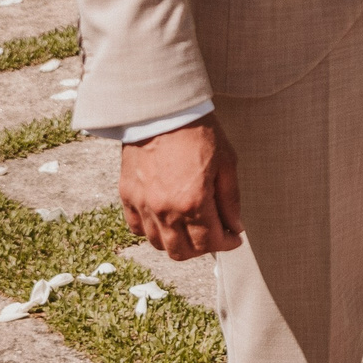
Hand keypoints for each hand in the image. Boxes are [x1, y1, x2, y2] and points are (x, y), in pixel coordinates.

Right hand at [118, 117, 243, 259]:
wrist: (163, 109)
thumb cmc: (199, 133)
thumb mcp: (227, 164)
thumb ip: (231, 201)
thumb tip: (236, 227)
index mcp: (193, 202)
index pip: (210, 243)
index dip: (226, 244)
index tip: (234, 237)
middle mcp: (165, 210)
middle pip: (182, 252)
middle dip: (203, 249)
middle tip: (214, 235)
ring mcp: (143, 204)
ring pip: (158, 244)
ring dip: (177, 242)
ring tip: (191, 228)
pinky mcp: (127, 195)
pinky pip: (136, 228)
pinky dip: (152, 230)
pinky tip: (166, 219)